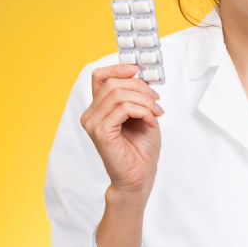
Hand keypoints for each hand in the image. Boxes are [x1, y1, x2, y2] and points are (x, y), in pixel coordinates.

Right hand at [80, 64, 164, 200]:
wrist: (140, 177)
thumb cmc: (140, 149)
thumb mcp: (141, 113)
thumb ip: (135, 95)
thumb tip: (138, 74)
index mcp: (98, 108)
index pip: (100, 76)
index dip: (119, 68)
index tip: (138, 71)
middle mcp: (91, 114)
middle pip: (113, 83)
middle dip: (140, 88)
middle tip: (156, 102)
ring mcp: (93, 123)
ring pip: (119, 94)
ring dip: (144, 101)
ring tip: (156, 114)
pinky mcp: (100, 132)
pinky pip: (123, 108)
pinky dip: (142, 111)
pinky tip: (151, 122)